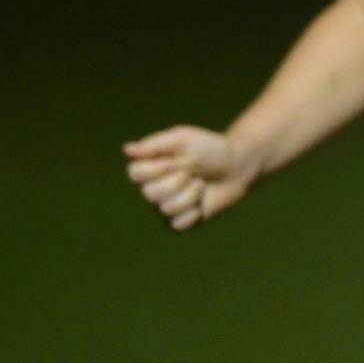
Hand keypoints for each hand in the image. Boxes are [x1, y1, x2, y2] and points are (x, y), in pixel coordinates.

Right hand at [123, 125, 256, 230]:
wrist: (237, 166)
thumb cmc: (209, 149)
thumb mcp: (183, 139)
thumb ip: (155, 144)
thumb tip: (126, 149)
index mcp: (149, 167)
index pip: (134, 173)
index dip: (157, 168)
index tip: (177, 160)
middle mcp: (152, 189)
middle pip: (150, 193)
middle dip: (178, 180)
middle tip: (192, 171)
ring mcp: (165, 206)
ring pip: (166, 208)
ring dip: (191, 194)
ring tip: (200, 183)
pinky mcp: (181, 221)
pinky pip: (178, 223)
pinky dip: (195, 211)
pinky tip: (202, 201)